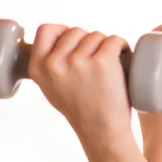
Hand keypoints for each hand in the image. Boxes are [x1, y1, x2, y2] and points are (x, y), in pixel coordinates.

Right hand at [27, 24, 132, 139]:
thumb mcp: (51, 87)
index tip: (76, 41)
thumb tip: (58, 35)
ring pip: (97, 35)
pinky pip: (114, 40)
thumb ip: (49, 64)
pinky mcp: (102, 61)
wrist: (102, 131)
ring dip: (106, 46)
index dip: (63, 31)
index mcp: (38, 68)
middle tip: (97, 62)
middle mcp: (55, 63)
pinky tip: (123, 57)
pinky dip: (122, 46)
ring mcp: (78, 61)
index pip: (46, 29)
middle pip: (77, 31)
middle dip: (89, 42)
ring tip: (110, 66)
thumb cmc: (80, 108)